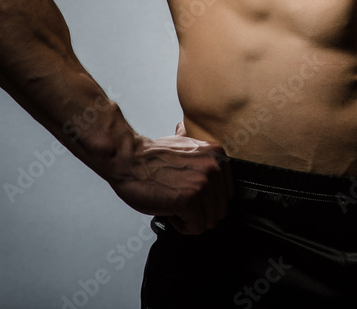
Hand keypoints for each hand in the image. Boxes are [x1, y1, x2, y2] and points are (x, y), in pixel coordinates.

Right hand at [108, 121, 233, 234]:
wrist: (128, 160)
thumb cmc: (150, 155)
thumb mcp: (179, 141)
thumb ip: (191, 142)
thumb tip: (184, 128)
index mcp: (216, 153)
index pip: (228, 193)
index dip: (209, 201)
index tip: (194, 199)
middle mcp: (214, 168)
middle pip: (221, 209)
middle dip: (201, 213)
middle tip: (183, 207)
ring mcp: (202, 184)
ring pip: (210, 221)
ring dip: (192, 221)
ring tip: (176, 209)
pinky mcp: (189, 200)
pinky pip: (197, 227)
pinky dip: (183, 227)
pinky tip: (172, 214)